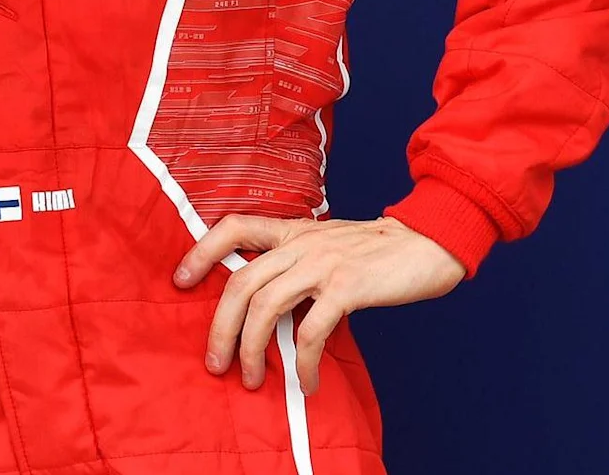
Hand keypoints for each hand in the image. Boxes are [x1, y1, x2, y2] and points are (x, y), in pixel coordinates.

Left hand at [176, 214, 463, 393]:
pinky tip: (306, 381)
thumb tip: (265, 306)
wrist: (429, 244)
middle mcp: (300, 244)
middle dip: (220, 327)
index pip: (234, 227)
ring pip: (266, 307)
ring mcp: (322, 264)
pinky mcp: (346, 287)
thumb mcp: (326, 246)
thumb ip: (295, 265)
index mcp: (292, 231)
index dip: (201, 252)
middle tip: (215, 363)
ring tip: (253, 379)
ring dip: (253, 349)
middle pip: (241, 283)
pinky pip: (312, 330)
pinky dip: (304, 361)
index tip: (179, 280)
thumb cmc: (376, 252)